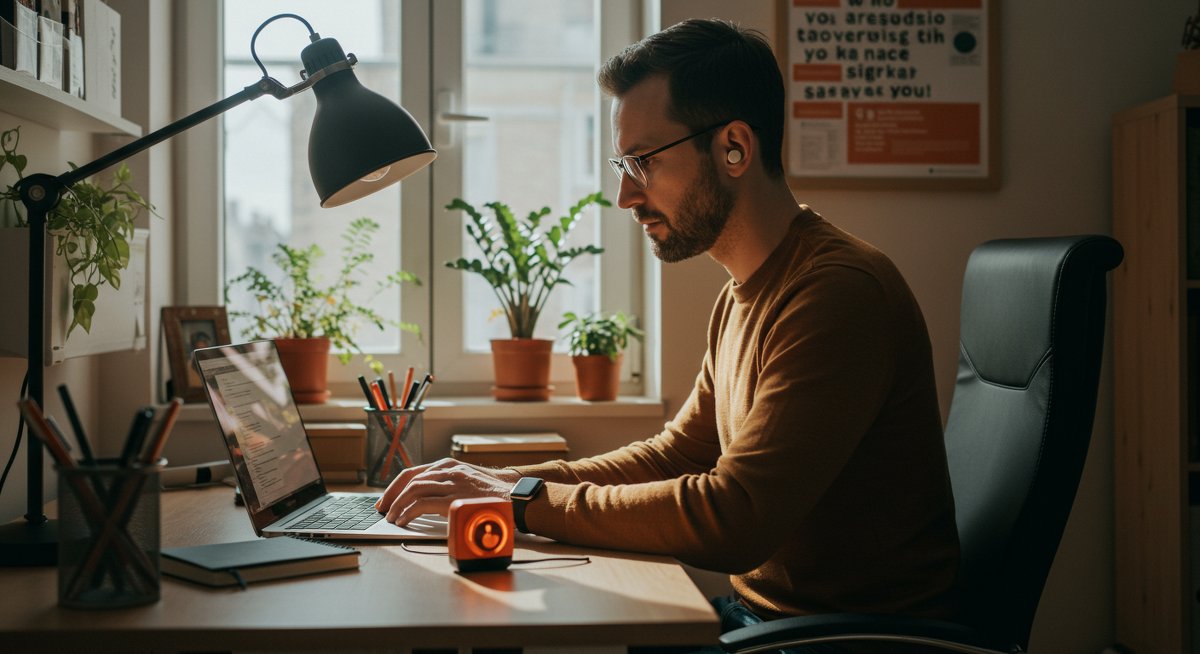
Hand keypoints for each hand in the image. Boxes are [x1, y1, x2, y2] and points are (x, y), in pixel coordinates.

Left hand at [375, 457, 521, 525]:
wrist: (516, 497)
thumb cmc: (494, 493)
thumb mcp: (468, 481)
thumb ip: (449, 485)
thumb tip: (429, 500)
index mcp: (449, 465)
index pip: (413, 472)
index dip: (396, 486)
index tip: (387, 498)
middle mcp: (448, 470)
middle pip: (409, 479)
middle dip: (392, 495)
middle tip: (383, 509)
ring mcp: (451, 483)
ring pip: (413, 490)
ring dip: (398, 505)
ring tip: (392, 517)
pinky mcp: (454, 498)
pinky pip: (422, 504)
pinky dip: (409, 513)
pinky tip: (404, 521)